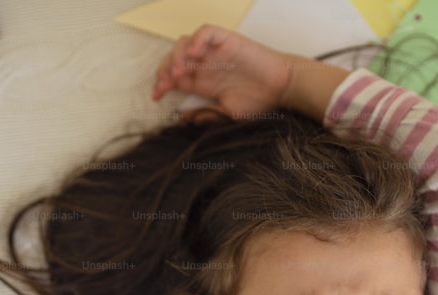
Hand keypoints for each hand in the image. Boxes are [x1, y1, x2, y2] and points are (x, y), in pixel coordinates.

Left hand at [152, 24, 292, 117]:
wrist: (281, 88)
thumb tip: (184, 120)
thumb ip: (207, 115)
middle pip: (174, 58)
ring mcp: (214, 51)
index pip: (173, 77)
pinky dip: (197, 40)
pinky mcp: (226, 40)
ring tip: (179, 73)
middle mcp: (205, 64)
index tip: (156, 97)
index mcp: (202, 81)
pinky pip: (206, 32)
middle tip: (165, 85)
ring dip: (177, 56)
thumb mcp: (228, 113)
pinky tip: (195, 54)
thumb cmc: (259, 100)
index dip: (161, 84)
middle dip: (164, 70)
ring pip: (185, 43)